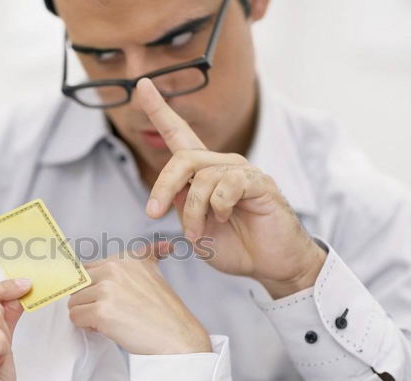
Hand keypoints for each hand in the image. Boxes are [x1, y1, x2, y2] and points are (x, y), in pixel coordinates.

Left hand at [68, 243, 211, 354]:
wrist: (177, 338)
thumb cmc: (165, 313)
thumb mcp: (156, 274)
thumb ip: (149, 256)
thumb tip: (165, 245)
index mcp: (125, 258)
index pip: (88, 268)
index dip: (94, 287)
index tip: (106, 298)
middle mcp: (114, 268)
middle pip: (78, 285)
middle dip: (89, 300)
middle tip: (111, 312)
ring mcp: (107, 289)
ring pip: (74, 301)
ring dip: (87, 314)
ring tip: (111, 321)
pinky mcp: (101, 311)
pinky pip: (75, 317)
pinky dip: (87, 326)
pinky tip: (107, 328)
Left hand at [137, 78, 325, 298]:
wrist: (268, 264)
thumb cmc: (234, 246)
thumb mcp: (195, 227)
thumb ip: (181, 206)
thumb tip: (172, 191)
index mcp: (203, 173)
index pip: (178, 135)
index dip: (160, 110)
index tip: (143, 85)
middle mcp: (221, 165)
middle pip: (182, 158)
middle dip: (163, 186)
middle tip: (152, 214)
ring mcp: (242, 172)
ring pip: (202, 178)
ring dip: (192, 211)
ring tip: (198, 232)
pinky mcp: (259, 183)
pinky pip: (228, 185)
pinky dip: (218, 207)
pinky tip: (225, 218)